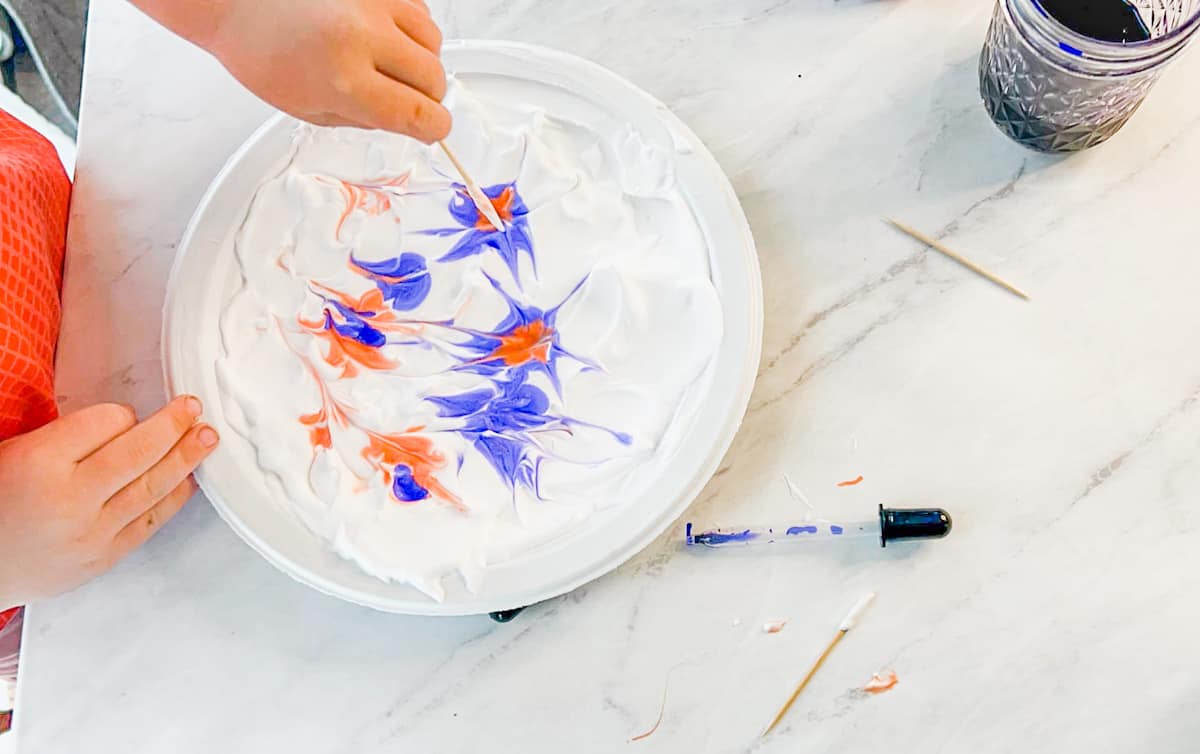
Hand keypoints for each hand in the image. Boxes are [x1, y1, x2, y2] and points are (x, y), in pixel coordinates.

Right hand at [0, 397, 218, 608]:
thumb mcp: (15, 452)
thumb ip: (67, 438)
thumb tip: (126, 423)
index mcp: (40, 462)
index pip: (105, 423)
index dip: (122, 414)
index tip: (128, 413)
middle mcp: (70, 499)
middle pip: (139, 453)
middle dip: (174, 426)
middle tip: (194, 410)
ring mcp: (91, 533)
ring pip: (152, 488)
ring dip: (186, 459)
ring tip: (206, 438)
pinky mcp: (103, 559)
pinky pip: (149, 523)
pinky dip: (173, 498)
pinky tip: (187, 480)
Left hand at [136, 0, 450, 141]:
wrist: (236, 2)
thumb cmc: (261, 52)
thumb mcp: (310, 109)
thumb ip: (367, 119)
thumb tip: (409, 120)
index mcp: (345, 80)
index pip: (420, 115)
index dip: (433, 129)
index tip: (431, 129)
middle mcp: (364, 36)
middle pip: (435, 79)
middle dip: (426, 96)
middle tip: (406, 98)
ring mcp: (373, 2)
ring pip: (434, 42)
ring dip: (421, 59)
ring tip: (388, 62)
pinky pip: (419, 11)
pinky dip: (410, 29)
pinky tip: (382, 35)